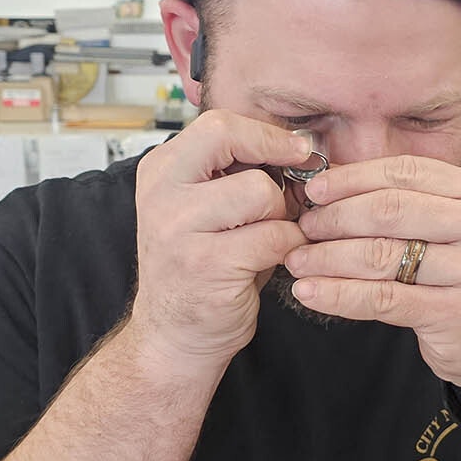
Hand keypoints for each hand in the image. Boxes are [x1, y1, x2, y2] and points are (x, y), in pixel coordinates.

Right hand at [125, 111, 312, 373]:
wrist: (174, 336)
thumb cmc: (200, 269)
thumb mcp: (205, 209)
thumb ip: (238, 174)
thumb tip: (299, 147)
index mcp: (161, 172)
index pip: (217, 124)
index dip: (265, 134)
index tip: (295, 151)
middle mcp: (162, 195)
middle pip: (230, 140)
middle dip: (274, 159)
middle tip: (292, 183)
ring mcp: (180, 230)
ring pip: (260, 191)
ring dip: (282, 213)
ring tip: (274, 233)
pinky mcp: (208, 265)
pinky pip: (274, 237)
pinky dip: (289, 246)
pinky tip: (277, 259)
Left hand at [287, 156, 460, 387]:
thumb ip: (413, 203)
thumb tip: (335, 183)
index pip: (407, 172)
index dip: (354, 178)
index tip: (315, 189)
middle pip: (391, 210)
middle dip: (336, 217)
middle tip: (304, 227)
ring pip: (382, 255)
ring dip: (329, 257)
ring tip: (298, 260)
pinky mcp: (456, 313)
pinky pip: (383, 299)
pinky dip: (339, 295)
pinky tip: (311, 292)